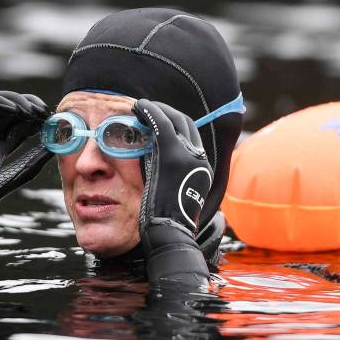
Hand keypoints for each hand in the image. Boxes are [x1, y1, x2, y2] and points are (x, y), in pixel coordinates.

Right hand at [0, 91, 50, 274]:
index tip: (54, 120)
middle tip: (46, 112)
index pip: (22, 123)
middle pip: (12, 109)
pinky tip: (15, 110)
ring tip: (33, 111)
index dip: (38, 118)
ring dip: (16, 101)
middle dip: (31, 107)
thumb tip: (57, 144)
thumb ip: (35, 159)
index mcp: (0, 145)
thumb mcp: (17, 174)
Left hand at [133, 99, 211, 285]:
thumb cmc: (168, 222)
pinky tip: (138, 108)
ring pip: (174, 120)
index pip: (191, 136)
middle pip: (186, 124)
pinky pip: (161, 125)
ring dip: (157, 110)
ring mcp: (187, 155)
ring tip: (140, 107)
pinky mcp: (172, 155)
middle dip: (167, 112)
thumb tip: (156, 167)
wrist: (170, 232)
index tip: (159, 120)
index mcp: (201, 168)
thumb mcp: (175, 195)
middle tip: (148, 109)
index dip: (175, 123)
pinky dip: (150, 112)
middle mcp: (199, 158)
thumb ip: (170, 178)